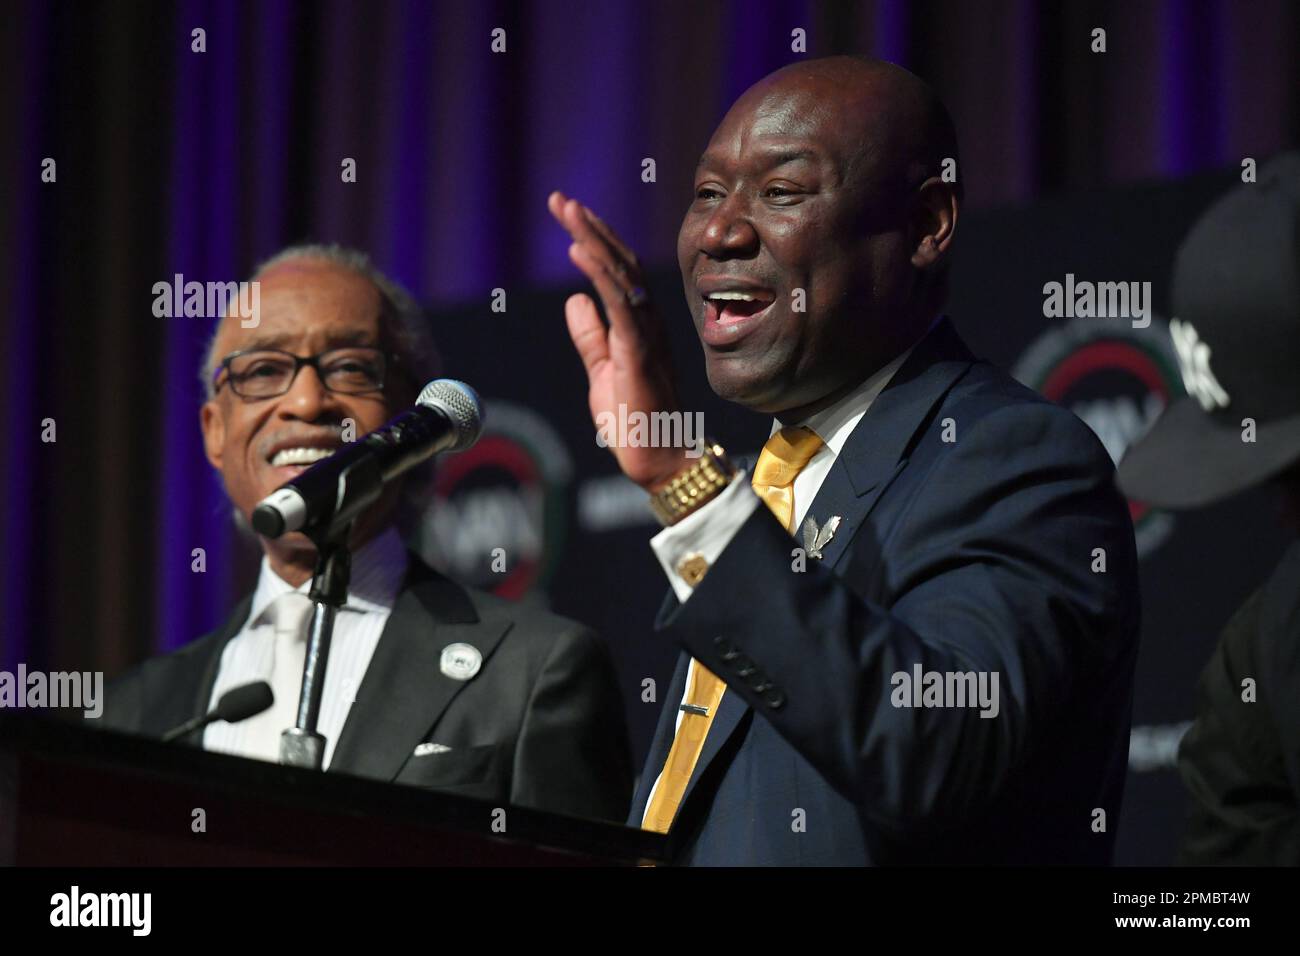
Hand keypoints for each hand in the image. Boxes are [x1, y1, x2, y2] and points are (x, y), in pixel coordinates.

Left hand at [547, 191, 692, 491]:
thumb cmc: (636, 419)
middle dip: (590, 227)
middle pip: (618, 261)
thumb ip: (590, 336)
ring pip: (620, 273)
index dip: (594, 240)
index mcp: (639, 324)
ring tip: (567, 210)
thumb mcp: (603, 371)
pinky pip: (620, 304)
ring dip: (592, 238)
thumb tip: (574, 299)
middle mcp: (648, 321)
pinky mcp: (639, 352)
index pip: (617, 271)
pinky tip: (580, 252)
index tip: (569, 214)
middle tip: (560, 200)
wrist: (660, 457)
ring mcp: (646, 334)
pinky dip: (600, 274)